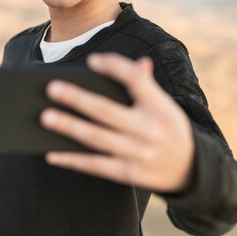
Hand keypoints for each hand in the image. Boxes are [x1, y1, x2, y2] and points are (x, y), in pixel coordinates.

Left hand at [39, 52, 195, 192]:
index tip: (93, 61)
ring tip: (45, 117)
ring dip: (69, 127)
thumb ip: (148, 87)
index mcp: (160, 107)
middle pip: (107, 112)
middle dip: (78, 99)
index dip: (115, 68)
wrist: (191, 171)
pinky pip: (96, 166)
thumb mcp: (166, 107)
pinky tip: (52, 154)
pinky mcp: (129, 174)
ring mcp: (139, 154)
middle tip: (52, 88)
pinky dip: (73, 160)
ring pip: (97, 139)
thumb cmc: (169, 130)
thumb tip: (140, 64)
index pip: (136, 81)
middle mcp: (149, 130)